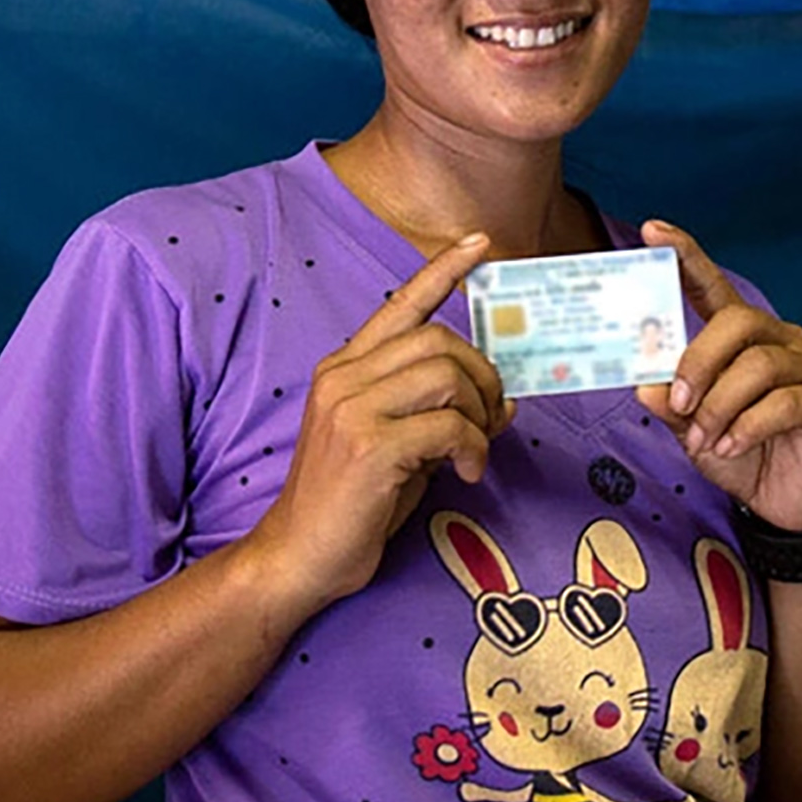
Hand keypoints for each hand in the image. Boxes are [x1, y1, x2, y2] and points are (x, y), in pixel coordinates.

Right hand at [251, 233, 512, 610]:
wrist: (298, 557)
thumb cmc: (350, 504)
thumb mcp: (395, 445)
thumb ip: (436, 413)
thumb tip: (503, 400)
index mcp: (344, 368)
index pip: (399, 305)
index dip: (442, 271)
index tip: (478, 244)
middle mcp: (343, 379)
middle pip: (440, 340)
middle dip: (483, 376)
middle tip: (492, 418)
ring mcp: (353, 410)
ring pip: (447, 376)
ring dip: (478, 414)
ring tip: (474, 450)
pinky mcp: (370, 447)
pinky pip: (449, 426)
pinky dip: (472, 449)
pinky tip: (465, 474)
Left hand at [636, 221, 801, 533]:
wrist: (786, 505)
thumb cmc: (740, 454)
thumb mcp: (691, 430)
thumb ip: (667, 403)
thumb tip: (643, 382)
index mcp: (741, 337)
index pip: (712, 286)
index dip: (686, 256)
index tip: (653, 233)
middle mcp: (779, 341)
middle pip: (737, 322)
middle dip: (698, 362)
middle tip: (677, 404)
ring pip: (758, 365)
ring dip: (719, 406)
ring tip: (705, 440)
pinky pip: (785, 402)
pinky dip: (748, 427)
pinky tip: (732, 447)